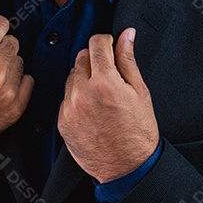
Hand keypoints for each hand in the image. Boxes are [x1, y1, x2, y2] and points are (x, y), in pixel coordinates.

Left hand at [57, 28, 158, 183]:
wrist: (126, 167)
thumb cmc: (137, 133)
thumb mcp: (140, 92)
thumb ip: (128, 60)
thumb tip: (126, 35)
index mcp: (105, 82)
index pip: (96, 43)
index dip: (106, 41)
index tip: (110, 47)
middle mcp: (83, 93)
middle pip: (82, 57)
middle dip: (95, 60)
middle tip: (109, 74)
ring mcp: (70, 108)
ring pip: (72, 76)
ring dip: (84, 78)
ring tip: (101, 94)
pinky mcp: (62, 121)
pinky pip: (66, 97)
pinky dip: (76, 97)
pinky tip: (92, 108)